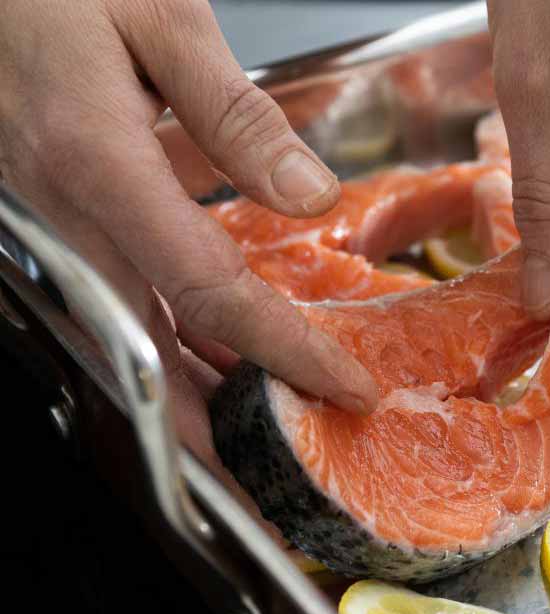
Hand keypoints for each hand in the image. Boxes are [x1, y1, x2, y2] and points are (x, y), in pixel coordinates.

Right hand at [0, 0, 379, 463]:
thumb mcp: (157, 17)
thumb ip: (236, 114)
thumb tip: (308, 196)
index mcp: (98, 165)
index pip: (212, 294)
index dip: (285, 353)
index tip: (346, 389)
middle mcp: (65, 214)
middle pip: (151, 351)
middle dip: (216, 428)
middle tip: (277, 476)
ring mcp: (49, 224)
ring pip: (127, 338)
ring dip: (193, 394)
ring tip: (258, 433)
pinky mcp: (50, 217)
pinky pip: (116, 300)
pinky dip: (169, 340)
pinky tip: (210, 352)